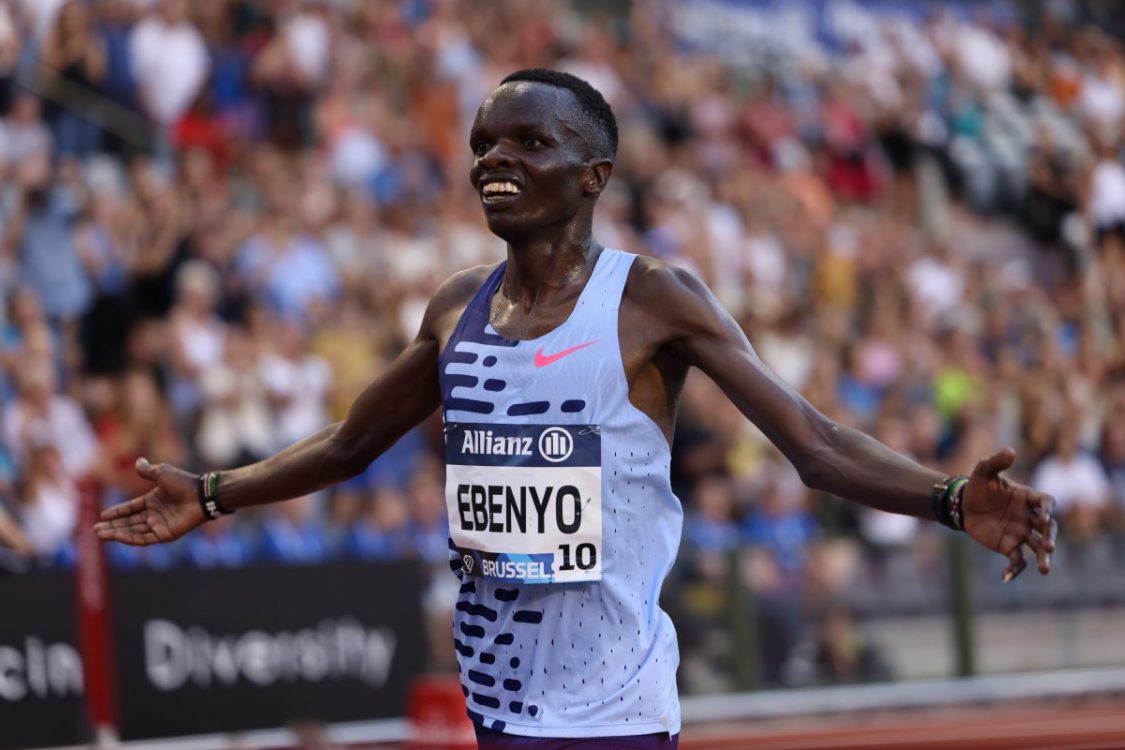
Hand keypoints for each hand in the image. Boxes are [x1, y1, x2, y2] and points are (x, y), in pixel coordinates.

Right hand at [94, 458, 205, 544]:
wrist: (200, 494)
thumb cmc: (183, 482)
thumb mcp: (161, 473)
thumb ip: (148, 470)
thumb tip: (138, 462)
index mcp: (154, 500)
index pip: (130, 508)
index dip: (116, 512)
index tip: (102, 516)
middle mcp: (155, 514)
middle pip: (129, 522)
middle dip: (112, 526)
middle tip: (95, 530)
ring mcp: (160, 525)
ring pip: (133, 531)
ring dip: (117, 533)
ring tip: (99, 534)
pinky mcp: (165, 535)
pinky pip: (144, 538)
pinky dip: (130, 538)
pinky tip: (117, 536)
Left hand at [962, 448, 1056, 581]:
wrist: (963, 504)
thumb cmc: (978, 486)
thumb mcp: (983, 471)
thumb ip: (996, 462)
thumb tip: (1010, 450)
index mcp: (1027, 498)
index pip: (1045, 502)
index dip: (1047, 508)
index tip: (1044, 515)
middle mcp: (1029, 517)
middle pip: (1048, 529)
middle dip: (1050, 538)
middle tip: (1049, 547)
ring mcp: (1021, 533)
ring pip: (1038, 548)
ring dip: (1044, 558)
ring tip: (1045, 570)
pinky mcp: (1009, 546)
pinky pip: (1017, 561)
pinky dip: (1013, 570)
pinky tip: (1005, 577)